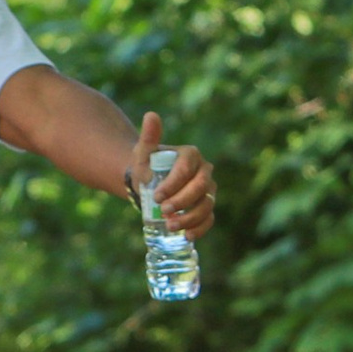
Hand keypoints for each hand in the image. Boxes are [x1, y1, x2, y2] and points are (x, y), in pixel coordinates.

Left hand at [130, 111, 215, 236]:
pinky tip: (188, 236)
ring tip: (170, 226)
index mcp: (191, 156)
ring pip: (207, 204)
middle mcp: (204, 172)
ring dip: (190, 217)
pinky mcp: (206, 207)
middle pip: (201, 187)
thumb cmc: (145, 165)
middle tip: (163, 211)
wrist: (146, 182)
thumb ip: (149, 136)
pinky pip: (209, 218)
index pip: (187, 170)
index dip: (173, 184)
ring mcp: (208, 191)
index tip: (156, 196)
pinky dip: (200, 228)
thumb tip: (151, 115)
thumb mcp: (143, 152)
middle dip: (183, 200)